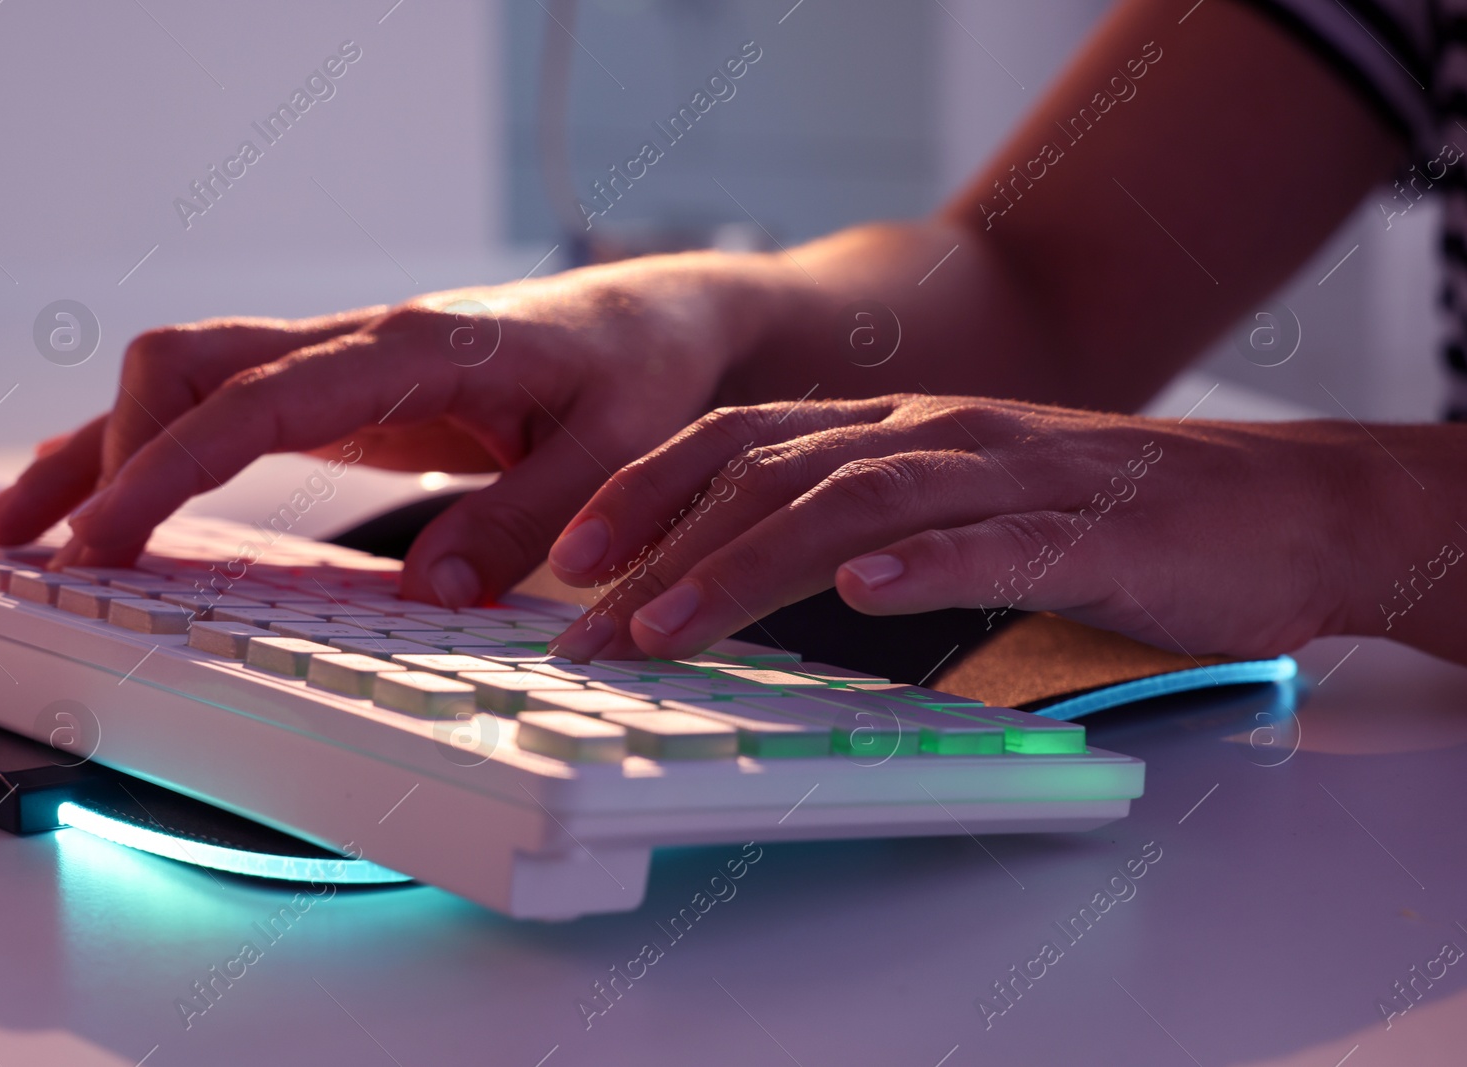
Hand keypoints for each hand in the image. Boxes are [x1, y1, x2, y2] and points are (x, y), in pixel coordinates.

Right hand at [0, 258, 761, 604]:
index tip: (107, 536)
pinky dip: (160, 448)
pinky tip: (118, 495)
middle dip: (105, 450)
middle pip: (189, 364)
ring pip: (191, 378)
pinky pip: (230, 408)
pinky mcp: (347, 396)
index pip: (258, 397)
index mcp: (416, 349)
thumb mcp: (612, 449)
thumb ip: (527, 516)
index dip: (169, 465)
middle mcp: (361, 343)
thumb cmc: (635, 375)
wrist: (649, 322)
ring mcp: (345, 364)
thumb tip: (432, 595)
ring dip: (108, 444)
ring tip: (27, 523)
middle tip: (51, 549)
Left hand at [546, 394, 1378, 661]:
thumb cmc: (1095, 520)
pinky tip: (868, 592)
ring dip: (751, 566)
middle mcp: (937, 434)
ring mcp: (1011, 476)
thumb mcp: (951, 511)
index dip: (648, 492)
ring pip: (856, 504)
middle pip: (772, 477)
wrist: (1271, 505)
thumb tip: (735, 585)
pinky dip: (927, 562)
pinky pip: (996, 541)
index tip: (569, 558)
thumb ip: (856, 530)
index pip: (742, 444)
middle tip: (586, 628)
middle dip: (664, 552)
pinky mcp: (1090, 531)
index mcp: (896, 431)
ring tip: (670, 628)